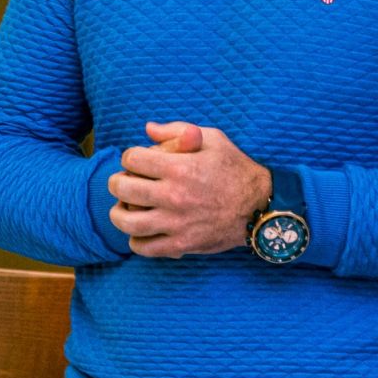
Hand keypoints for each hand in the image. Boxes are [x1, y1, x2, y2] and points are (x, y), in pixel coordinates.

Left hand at [108, 121, 271, 257]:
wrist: (259, 206)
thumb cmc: (235, 168)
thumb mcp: (213, 139)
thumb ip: (177, 130)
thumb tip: (148, 129)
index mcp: (180, 167)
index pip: (132, 159)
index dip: (129, 157)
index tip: (135, 160)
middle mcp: (174, 196)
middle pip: (123, 189)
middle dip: (117, 182)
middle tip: (122, 182)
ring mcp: (176, 223)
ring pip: (128, 222)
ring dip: (119, 213)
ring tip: (123, 208)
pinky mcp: (181, 244)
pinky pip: (144, 247)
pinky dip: (136, 240)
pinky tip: (141, 230)